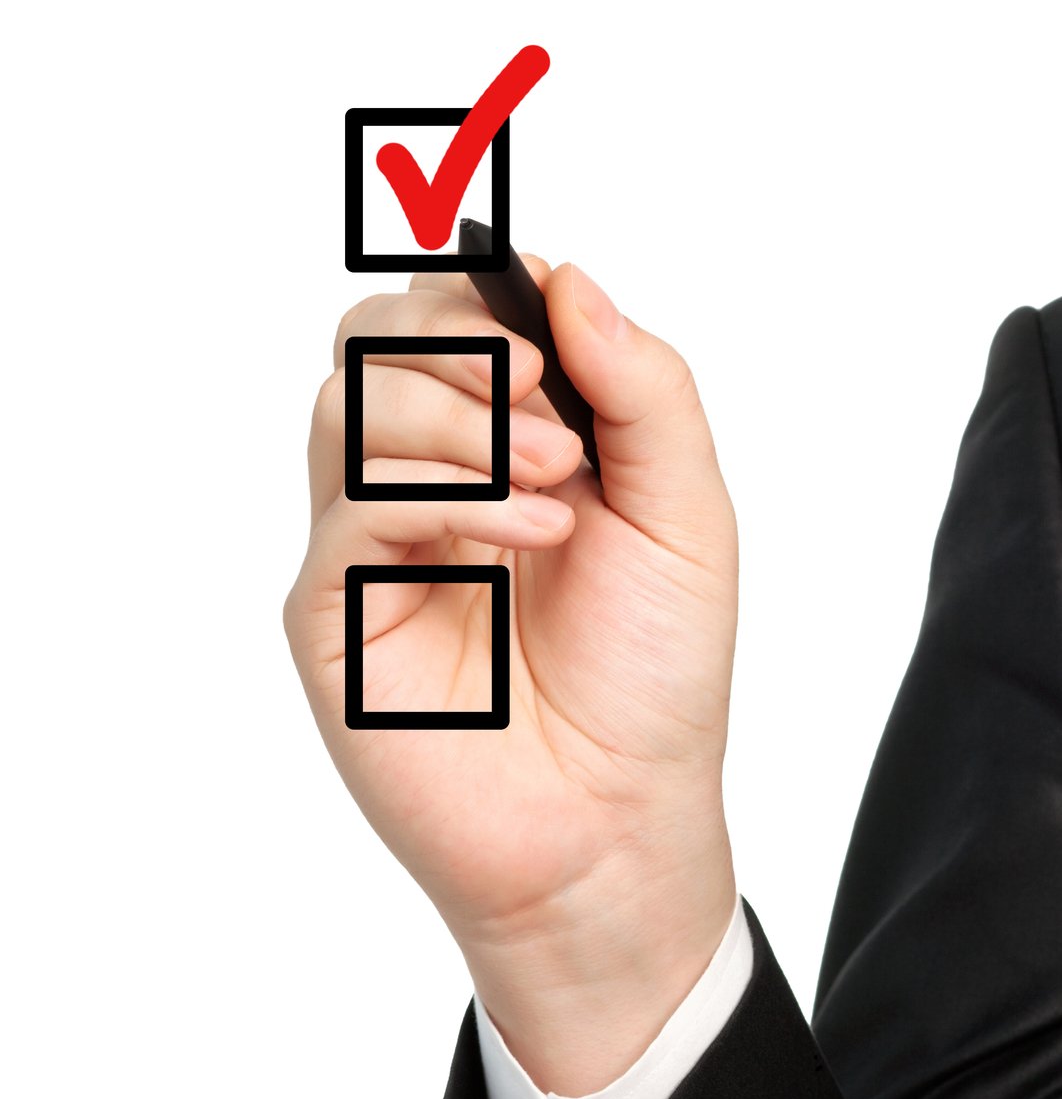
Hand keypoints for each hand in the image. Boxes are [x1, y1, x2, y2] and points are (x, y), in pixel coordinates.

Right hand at [284, 259, 739, 1094]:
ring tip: (556, 481)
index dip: (487, 292)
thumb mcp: (688, 514)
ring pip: (347, 402)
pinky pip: (350, 506)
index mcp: (510, 442)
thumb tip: (568, 277)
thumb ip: (643, 389)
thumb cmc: (656, 678)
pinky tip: (530, 534)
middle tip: (546, 401)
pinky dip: (445, 496)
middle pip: (374, 334)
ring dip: (459, 418)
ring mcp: (374, 543)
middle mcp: (430, 479)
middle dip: (459, 342)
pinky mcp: (335, 611)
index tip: (553, 333)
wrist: (623, 821)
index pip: (452, 312)